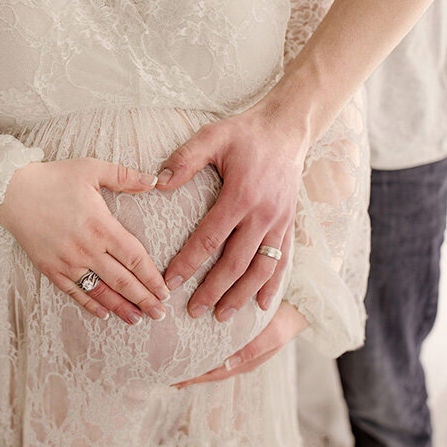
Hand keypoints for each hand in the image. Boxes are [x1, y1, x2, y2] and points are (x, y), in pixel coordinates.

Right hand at [0, 157, 169, 324]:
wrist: (10, 191)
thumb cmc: (53, 178)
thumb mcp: (92, 168)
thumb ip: (125, 176)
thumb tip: (155, 180)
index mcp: (102, 226)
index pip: (135, 258)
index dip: (152, 278)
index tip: (165, 291)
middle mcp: (87, 249)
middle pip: (123, 281)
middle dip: (144, 299)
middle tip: (160, 313)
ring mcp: (68, 261)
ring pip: (100, 291)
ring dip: (121, 308)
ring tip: (138, 320)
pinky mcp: (50, 268)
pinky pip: (74, 292)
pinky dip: (90, 305)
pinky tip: (104, 314)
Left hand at [154, 98, 307, 320]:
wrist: (286, 130)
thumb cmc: (244, 134)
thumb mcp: (212, 136)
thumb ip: (185, 159)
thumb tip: (159, 183)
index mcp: (241, 196)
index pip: (209, 238)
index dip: (188, 263)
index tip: (169, 282)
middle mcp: (263, 214)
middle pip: (235, 263)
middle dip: (213, 290)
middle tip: (193, 311)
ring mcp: (279, 222)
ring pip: (260, 269)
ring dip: (241, 296)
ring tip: (222, 316)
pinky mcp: (288, 225)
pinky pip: (282, 261)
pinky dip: (272, 285)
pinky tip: (262, 305)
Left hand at [171, 301, 308, 387]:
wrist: (297, 306)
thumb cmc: (283, 321)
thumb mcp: (271, 336)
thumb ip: (250, 350)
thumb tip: (226, 364)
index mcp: (246, 361)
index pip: (215, 374)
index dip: (195, 378)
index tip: (176, 381)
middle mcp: (240, 357)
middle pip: (211, 369)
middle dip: (191, 372)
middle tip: (168, 374)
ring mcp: (239, 347)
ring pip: (213, 358)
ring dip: (196, 361)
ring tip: (175, 361)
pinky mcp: (238, 334)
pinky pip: (217, 345)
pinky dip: (204, 346)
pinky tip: (192, 340)